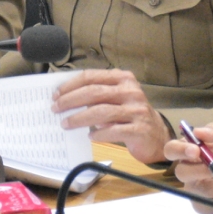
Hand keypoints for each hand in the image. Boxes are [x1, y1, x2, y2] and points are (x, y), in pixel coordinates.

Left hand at [51, 70, 169, 163]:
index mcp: (123, 78)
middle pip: (94, 92)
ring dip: (79, 118)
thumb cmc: (130, 115)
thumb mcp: (115, 99)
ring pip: (101, 112)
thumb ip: (96, 95)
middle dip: (70, 101)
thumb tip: (66, 98)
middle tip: (55, 109)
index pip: (92, 77)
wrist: (156, 135)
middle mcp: (131, 91)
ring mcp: (137, 110)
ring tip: (66, 124)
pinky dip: (99, 134)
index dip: (71, 85)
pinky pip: (114, 131)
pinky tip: (90, 136)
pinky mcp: (139, 129)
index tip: (55, 95)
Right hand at [164, 122, 212, 209]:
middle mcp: (191, 171)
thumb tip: (198, 131)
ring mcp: (198, 190)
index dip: (179, 151)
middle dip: (204, 170)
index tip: (196, 151)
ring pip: (204, 191)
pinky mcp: (209, 207)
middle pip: (182, 173)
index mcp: (193, 149)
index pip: (172, 149)